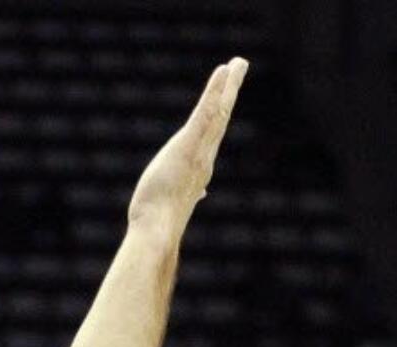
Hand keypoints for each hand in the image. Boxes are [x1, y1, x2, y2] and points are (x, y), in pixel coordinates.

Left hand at [128, 58, 247, 235]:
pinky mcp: (189, 145)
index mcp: (199, 170)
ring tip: (237, 63)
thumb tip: (201, 193)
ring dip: (228, 85)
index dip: (220, 114)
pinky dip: (215, 91)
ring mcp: (199, 152)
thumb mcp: (173, 203)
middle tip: (240, 66)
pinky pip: (205, 113)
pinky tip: (222, 72)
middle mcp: (205, 159)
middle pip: (221, 118)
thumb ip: (189, 193)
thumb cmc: (158, 223)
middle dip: (230, 91)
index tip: (225, 97)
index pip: (211, 136)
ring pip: (218, 112)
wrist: (156, 233)